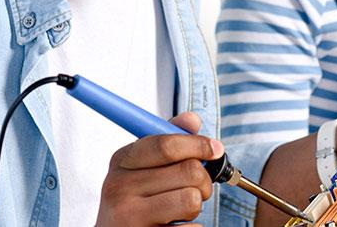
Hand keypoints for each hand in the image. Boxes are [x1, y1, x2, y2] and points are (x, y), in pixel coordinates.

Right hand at [96, 112, 222, 226]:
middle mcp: (120, 187)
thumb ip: (167, 140)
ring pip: (192, 199)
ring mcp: (129, 216)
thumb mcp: (142, 166)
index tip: (216, 149)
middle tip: (196, 187)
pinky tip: (175, 225)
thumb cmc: (135, 198)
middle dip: (203, 179)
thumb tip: (191, 120)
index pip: (167, 145)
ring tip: (181, 207)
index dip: (198, 144)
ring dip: (196, 204)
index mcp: (122, 160)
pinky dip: (192, 226)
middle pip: (189, 171)